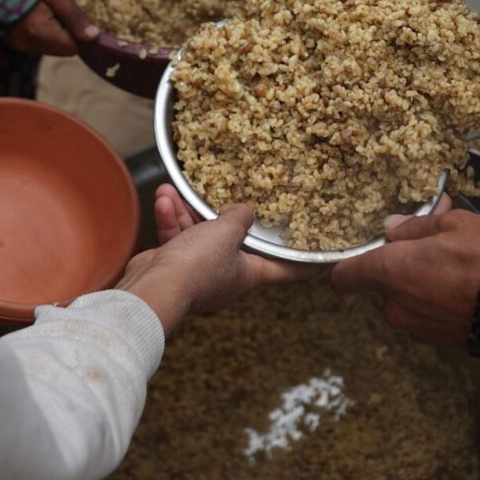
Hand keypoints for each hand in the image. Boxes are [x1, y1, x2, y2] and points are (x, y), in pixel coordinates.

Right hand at [5, 0, 100, 56]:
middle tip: (56, 8)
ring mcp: (16, 43)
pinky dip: (40, 31)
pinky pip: (35, 41)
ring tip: (44, 8)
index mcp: (39, 32)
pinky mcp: (10, 39)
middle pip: (60, 49)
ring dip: (53, 32)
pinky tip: (34, 13)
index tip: (71, 13)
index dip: (77, 33)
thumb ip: (75, 17)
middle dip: (65, 32)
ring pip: (48, 46)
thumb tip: (93, 37)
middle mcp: (27, 44)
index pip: (72, 48)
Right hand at [118, 187, 312, 332]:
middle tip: (226, 196)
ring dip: (186, 211)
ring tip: (176, 189)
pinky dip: (170, 219)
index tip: (326, 260)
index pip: (287, 269)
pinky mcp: (172, 266)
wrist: (153, 289)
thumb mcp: (228, 232)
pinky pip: (176, 238)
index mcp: (249, 273)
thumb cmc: (198, 266)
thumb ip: (240, 217)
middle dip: (223, 217)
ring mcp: (197, 271)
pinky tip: (164, 199)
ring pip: (197, 234)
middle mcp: (225, 274)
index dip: (305, 264)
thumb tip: (241, 211)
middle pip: (233, 242)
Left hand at [330, 205, 479, 347]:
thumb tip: (392, 226)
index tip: (359, 255)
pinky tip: (469, 288)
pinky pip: (430, 316)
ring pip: (409, 300)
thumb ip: (416, 226)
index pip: (345, 276)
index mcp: (391, 272)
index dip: (346, 265)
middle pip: (384, 285)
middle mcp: (397, 305)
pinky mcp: (441, 341)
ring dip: (424, 285)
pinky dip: (441, 303)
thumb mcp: (454, 224)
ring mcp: (419, 327)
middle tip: (435, 246)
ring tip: (459, 267)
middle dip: (403, 267)